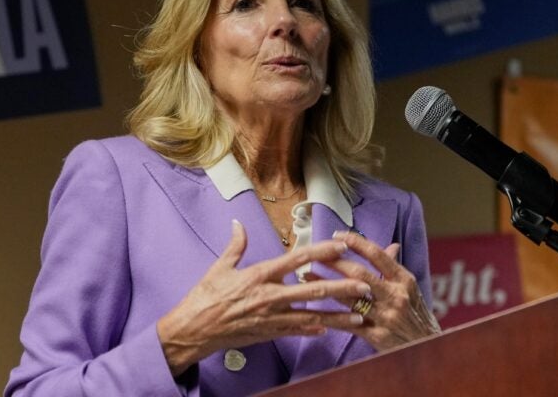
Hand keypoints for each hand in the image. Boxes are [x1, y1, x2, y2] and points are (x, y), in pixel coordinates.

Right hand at [157, 220, 370, 375]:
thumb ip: (235, 245)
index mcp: (260, 275)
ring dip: (337, 315)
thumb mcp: (219, 267)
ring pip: (311, 315)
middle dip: (341, 287)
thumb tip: (238, 223)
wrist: (193, 330)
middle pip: (312, 289)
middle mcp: (270, 296)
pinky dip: (314, 330)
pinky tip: (331, 329)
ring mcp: (271, 317)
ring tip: (360, 314)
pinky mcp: (268, 333)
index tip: (340, 247)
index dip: (321, 253)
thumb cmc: (204, 297)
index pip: (296, 259)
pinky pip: (296, 331)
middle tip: (364, 284)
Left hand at [324, 231, 440, 351]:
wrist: (429, 348)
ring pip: (350, 298)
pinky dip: (331, 316)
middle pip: (360, 274)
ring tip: (307, 276)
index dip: (355, 242)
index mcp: (404, 280)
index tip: (337, 235)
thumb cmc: (417, 316)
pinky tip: (315, 309)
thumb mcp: (411, 289)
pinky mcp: (378, 337)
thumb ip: (395, 269)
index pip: (377, 255)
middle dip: (334, 262)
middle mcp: (396, 296)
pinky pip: (349, 323)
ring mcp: (387, 317)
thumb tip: (391, 246)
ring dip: (325, 286)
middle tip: (315, 255)